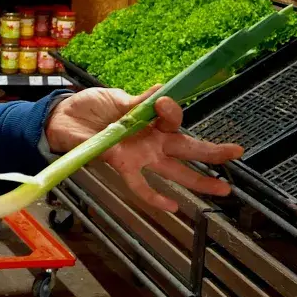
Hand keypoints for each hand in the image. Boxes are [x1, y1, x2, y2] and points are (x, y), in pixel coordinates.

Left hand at [45, 88, 239, 211]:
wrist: (60, 120)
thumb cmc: (89, 107)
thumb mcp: (113, 97)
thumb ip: (136, 101)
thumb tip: (161, 90)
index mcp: (149, 119)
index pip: (172, 119)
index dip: (172, 112)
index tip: (162, 104)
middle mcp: (150, 139)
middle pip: (185, 146)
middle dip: (212, 151)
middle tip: (235, 152)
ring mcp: (139, 156)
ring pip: (173, 170)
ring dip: (198, 179)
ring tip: (223, 188)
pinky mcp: (122, 167)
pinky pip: (141, 185)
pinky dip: (155, 197)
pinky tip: (173, 206)